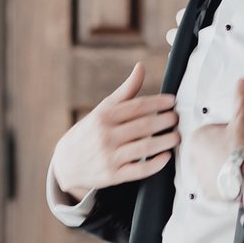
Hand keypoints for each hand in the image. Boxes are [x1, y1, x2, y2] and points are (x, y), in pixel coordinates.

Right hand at [51, 62, 178, 195]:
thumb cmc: (89, 132)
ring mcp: (109, 157)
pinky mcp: (113, 175)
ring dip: (165, 141)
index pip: (137, 106)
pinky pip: (139, 170)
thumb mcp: (102, 110)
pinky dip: (155, 163)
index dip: (157, 103)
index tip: (172, 101)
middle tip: (177, 118)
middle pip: (144, 126)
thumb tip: (141, 67)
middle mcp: (106, 135)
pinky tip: (166, 156)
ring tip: (177, 136)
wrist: (66, 163)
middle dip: (165, 121)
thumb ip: (125, 91)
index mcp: (104, 116)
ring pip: (145, 147)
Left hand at [186, 78, 243, 201]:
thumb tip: (241, 82)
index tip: (234, 139)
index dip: (225, 135)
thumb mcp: (241, 119)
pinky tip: (234, 178)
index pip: (211, 134)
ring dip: (221, 167)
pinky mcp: (207, 191)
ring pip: (211, 168)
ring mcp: (199, 175)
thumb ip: (240, 99)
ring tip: (237, 166)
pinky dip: (223, 183)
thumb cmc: (241, 146)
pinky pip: (214, 185)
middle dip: (221, 151)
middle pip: (210, 151)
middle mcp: (193, 158)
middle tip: (236, 151)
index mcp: (197, 138)